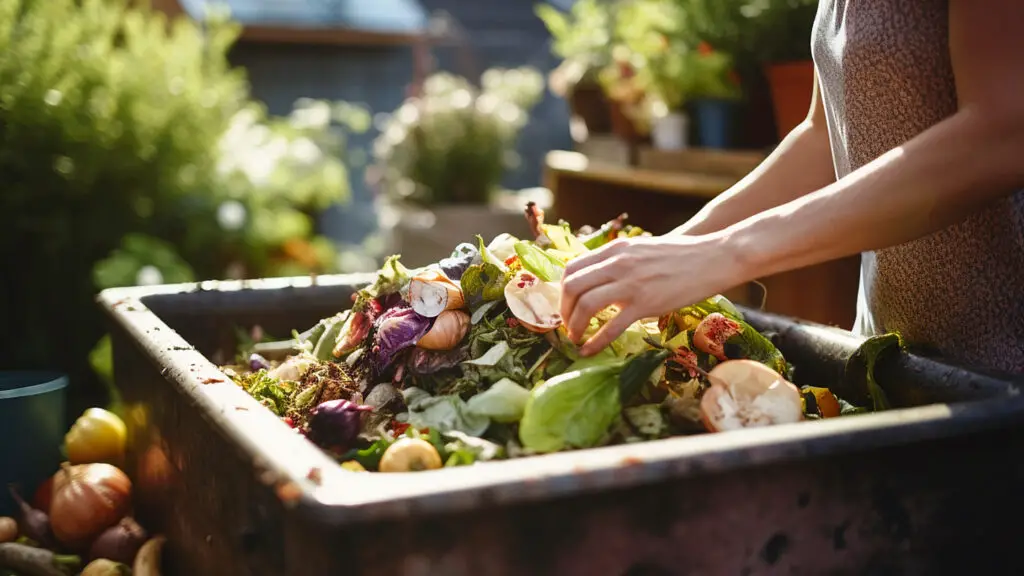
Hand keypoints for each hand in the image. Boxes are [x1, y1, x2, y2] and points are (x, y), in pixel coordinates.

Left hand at [560, 234, 741, 355]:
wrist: (712, 257)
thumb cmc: (680, 255)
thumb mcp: (641, 250)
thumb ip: (618, 262)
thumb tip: (599, 281)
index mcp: (614, 250)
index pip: (572, 268)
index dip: (562, 291)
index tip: (566, 306)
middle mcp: (617, 263)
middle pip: (572, 286)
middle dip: (564, 310)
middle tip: (568, 325)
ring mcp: (631, 283)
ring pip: (586, 305)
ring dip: (574, 326)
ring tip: (576, 338)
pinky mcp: (646, 303)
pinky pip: (611, 326)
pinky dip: (595, 342)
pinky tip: (590, 350)